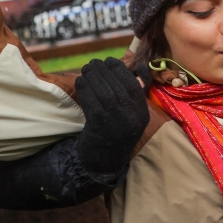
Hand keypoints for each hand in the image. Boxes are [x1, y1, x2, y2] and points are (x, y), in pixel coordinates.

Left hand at [75, 58, 149, 178]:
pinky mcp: (98, 125)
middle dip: (103, 71)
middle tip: (94, 63)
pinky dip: (84, 88)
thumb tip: (141, 66)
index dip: (120, 70)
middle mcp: (131, 118)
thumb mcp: (134, 114)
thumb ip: (138, 90)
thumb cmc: (118, 130)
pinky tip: (80, 81)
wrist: (103, 161)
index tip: (109, 61)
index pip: (133, 85)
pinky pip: (90, 101)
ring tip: (86, 69)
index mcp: (142, 113)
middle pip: (117, 87)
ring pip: (103, 92)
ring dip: (93, 77)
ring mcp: (115, 122)